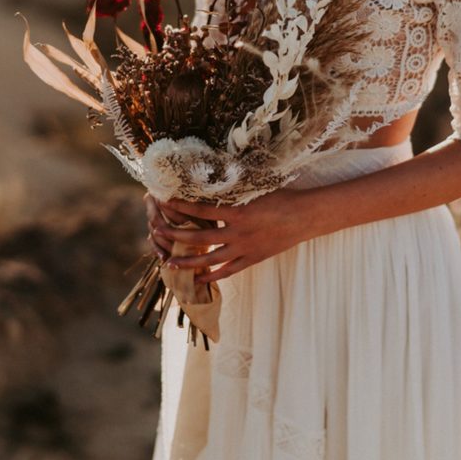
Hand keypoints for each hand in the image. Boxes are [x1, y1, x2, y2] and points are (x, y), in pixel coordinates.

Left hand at [147, 188, 312, 283]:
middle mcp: (238, 233)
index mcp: (237, 212)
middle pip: (200, 237)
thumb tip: (211, 181)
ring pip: (210, 259)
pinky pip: (228, 271)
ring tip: (169, 262)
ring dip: (188, 261)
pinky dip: (213, 275)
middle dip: (176, 234)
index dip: (181, 206)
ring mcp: (245, 249)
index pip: (202, 209)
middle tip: (157, 232)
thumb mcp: (255, 189)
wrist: (304, 217)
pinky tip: (199, 278)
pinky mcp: (252, 259)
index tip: (164, 202)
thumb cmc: (281, 198)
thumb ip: (232, 191)